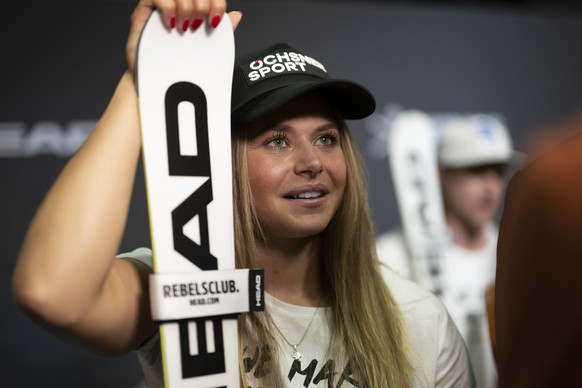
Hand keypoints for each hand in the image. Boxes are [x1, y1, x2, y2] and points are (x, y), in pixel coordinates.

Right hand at [125, 0, 242, 73]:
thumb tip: (236, 16)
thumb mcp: (207, 48)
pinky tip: (171, 25)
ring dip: (186, 8)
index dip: (216, 3)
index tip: (214, 21)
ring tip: (184, 28)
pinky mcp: (145, 9)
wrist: (157, 82)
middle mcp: (178, 4)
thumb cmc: (178, 66)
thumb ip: (223, 32)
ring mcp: (162, 5)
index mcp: (195, 8)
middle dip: (202, 5)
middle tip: (197, 26)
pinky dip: (168, 9)